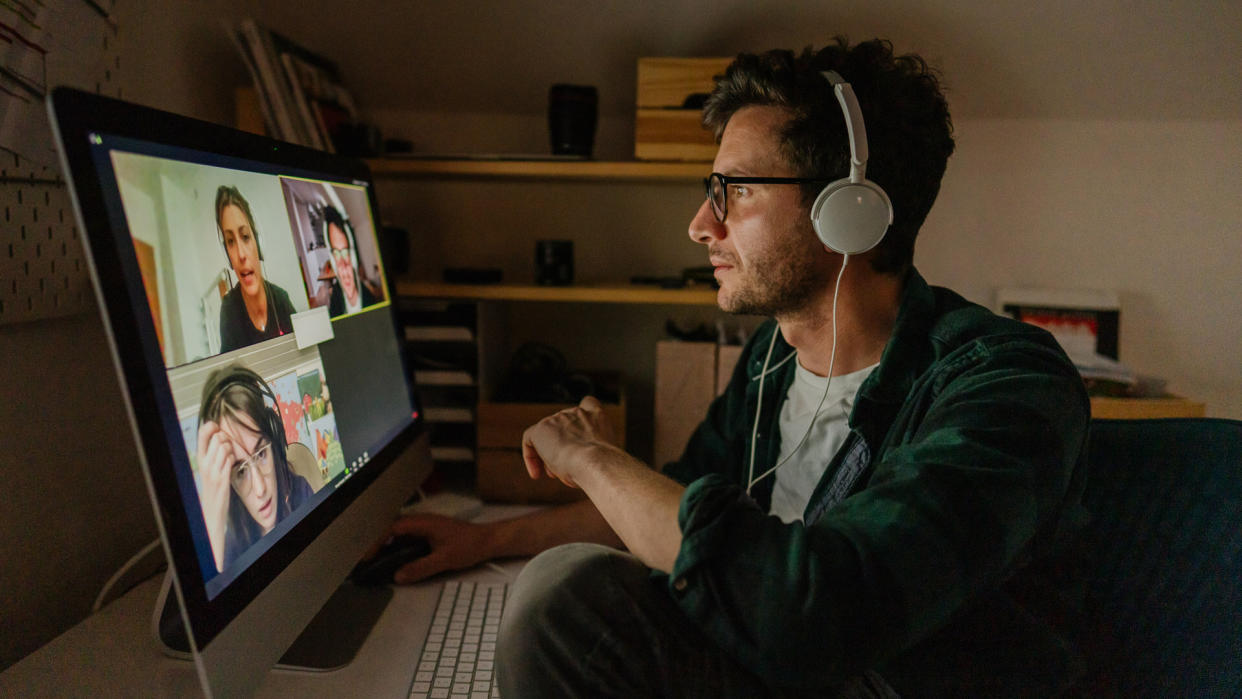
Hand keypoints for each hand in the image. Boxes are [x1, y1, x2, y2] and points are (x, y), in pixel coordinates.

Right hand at [196, 420, 232, 570]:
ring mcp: (212, 470)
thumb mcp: (209, 467)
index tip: (217, 428)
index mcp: (200, 459)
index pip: (202, 434)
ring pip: (225, 447)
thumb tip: (219, 433)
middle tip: (227, 448)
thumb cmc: (213, 485)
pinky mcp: (221, 478)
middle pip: (217, 438)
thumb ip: (212, 451)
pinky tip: (231, 464)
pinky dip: (233, 458)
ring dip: (231, 449)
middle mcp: (204, 463)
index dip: (211, 426)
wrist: (212, 508)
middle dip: (226, 439)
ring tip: (229, 458)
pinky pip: (230, 459)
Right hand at [366, 514, 492, 583]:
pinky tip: (396, 559)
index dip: (377, 541)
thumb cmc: (469, 546)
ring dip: (388, 544)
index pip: (392, 528)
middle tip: (368, 561)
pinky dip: (399, 546)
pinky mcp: (430, 532)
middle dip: (378, 543)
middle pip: (392, 528)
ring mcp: (426, 525)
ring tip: (377, 561)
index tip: (368, 556)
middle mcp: (422, 520)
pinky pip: (409, 537)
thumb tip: (398, 576)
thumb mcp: (444, 560)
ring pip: (400, 532)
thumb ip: (421, 568)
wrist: (489, 540)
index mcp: (423, 522)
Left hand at [521, 396, 616, 488]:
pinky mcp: (542, 428)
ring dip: (550, 455)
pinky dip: (531, 456)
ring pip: (548, 436)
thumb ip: (590, 450)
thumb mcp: (602, 456)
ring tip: (555, 474)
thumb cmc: (602, 467)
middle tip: (565, 468)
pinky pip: (530, 439)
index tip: (578, 444)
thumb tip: (578, 463)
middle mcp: (577, 412)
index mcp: (597, 416)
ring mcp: (558, 418)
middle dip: (563, 447)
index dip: (579, 423)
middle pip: (563, 426)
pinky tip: (536, 473)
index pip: (587, 405)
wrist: (595, 463)